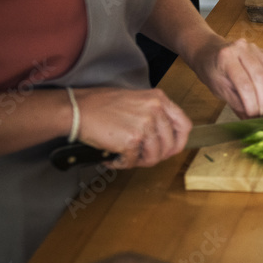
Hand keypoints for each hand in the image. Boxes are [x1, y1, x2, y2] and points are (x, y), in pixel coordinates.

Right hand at [74, 88, 191, 168]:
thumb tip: (164, 137)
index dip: (179, 142)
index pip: (184, 125)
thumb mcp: (137, 100)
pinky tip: (113, 157)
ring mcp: (144, 125)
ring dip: (139, 162)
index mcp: (159, 99)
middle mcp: (155, 110)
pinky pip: (133, 161)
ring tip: (125, 157)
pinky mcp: (131, 140)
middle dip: (156, 157)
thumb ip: (154, 114)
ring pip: (154, 156)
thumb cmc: (101, 104)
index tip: (171, 150)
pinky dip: (122, 163)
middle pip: (170, 145)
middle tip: (140, 157)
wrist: (78, 109)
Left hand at [188, 37, 262, 118]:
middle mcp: (243, 49)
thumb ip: (237, 103)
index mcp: (227, 57)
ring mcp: (256, 49)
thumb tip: (253, 119)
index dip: (252, 102)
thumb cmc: (212, 71)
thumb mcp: (219, 89)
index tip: (254, 116)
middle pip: (261, 77)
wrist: (210, 53)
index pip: (244, 83)